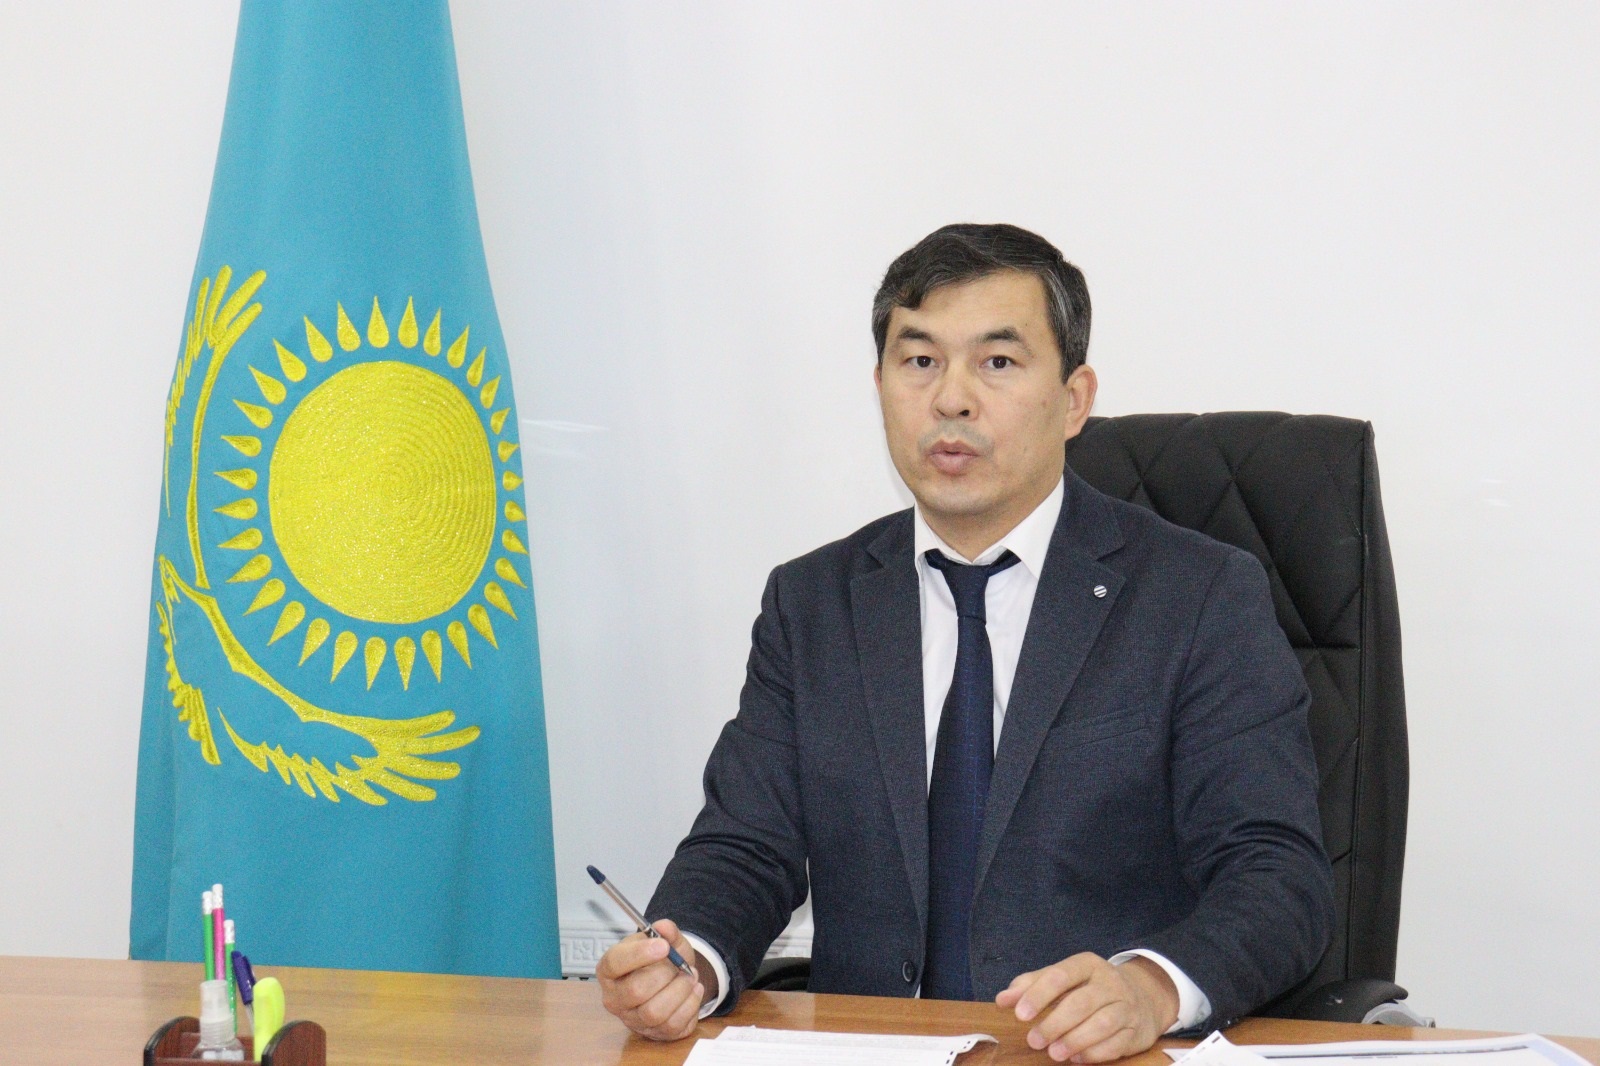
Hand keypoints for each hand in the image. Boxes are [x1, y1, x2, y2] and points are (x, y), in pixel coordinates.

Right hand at [595, 919, 710, 1040]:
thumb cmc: (659, 961)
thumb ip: (665, 931)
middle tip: (679, 964)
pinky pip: (673, 1025)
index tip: (663, 946)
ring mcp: (633, 1020)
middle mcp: (615, 999)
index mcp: (609, 971)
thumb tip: (664, 927)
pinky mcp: (654, 1034)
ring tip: (689, 976)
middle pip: (635, 991)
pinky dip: (690, 1004)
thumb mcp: (663, 940)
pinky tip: (694, 990)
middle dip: (664, 974)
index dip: (639, 954)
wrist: (671, 981)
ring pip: (654, 1012)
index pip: (614, 963)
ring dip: (680, 990)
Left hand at [995, 953, 1178, 1062]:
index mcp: (1087, 964)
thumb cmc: (1088, 988)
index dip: (1038, 995)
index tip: (1019, 1015)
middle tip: (1033, 1041)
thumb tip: (1003, 1000)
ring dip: (1074, 1041)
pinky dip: (1095, 1053)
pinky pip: (1116, 1043)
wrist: (1142, 997)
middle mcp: (1110, 982)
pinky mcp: (1135, 1031)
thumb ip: (1031, 986)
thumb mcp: (1062, 979)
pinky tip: (1076, 1058)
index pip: (1060, 976)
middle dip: (1054, 1024)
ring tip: (1053, 1053)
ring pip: (1102, 1024)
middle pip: (1081, 1002)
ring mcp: (1126, 1006)